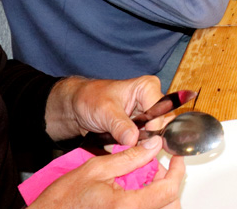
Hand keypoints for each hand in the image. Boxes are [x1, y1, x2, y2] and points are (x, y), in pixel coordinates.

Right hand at [30, 137, 184, 208]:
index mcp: (128, 207)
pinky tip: (136, 191)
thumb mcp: (95, 169)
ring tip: (144, 177)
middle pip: (169, 204)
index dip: (177, 171)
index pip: (168, 190)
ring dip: (160, 193)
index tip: (177, 158)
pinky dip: (149, 202)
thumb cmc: (62, 200)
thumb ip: (129, 157)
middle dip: (168, 182)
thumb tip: (152, 145)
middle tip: (157, 166)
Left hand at [44, 75, 164, 145]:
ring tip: (118, 144)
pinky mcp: (141, 128)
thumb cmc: (90, 100)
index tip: (135, 144)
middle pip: (159, 126)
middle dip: (143, 140)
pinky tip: (118, 145)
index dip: (150, 131)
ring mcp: (147, 116)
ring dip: (135, 146)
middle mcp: (152, 101)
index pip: (159, 114)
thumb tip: (133, 141)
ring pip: (152, 137)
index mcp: (148, 88)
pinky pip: (143, 142)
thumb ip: (120, 126)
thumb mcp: (105, 111)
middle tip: (125, 146)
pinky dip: (131, 148)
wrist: (77, 107)